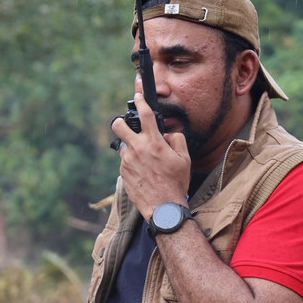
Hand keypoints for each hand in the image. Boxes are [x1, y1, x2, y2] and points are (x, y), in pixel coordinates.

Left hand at [110, 86, 190, 220]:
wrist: (163, 207)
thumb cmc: (176, 182)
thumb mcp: (185, 158)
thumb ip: (176, 140)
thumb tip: (166, 134)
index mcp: (154, 142)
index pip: (144, 114)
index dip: (141, 100)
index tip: (138, 95)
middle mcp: (137, 149)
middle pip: (118, 125)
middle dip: (120, 122)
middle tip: (127, 126)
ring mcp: (127, 161)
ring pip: (123, 145)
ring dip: (131, 147)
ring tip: (143, 159)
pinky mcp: (123, 173)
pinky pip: (125, 161)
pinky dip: (132, 162)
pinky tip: (143, 172)